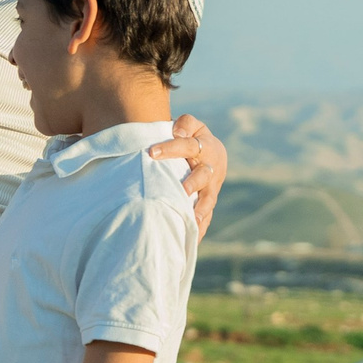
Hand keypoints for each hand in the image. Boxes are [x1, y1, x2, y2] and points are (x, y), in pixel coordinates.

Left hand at [149, 115, 227, 235]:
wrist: (210, 152)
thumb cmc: (192, 137)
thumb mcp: (191, 125)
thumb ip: (185, 123)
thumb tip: (177, 131)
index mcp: (206, 147)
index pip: (189, 146)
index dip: (171, 148)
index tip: (151, 152)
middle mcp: (211, 169)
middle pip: (203, 176)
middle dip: (192, 183)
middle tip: (180, 190)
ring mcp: (211, 188)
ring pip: (208, 199)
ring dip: (200, 210)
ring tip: (192, 220)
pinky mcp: (208, 202)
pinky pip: (206, 217)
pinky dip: (200, 228)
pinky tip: (192, 239)